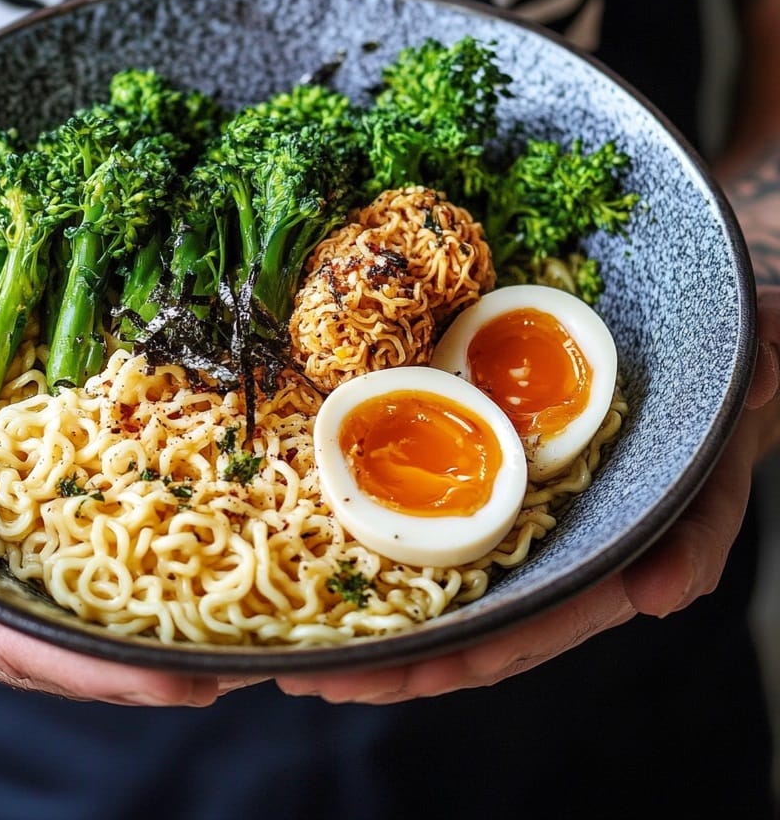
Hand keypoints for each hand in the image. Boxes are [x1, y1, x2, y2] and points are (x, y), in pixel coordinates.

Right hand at [0, 332, 223, 706]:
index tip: (152, 682)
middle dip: (117, 678)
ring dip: (125, 663)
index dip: (67, 665)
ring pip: (51, 647)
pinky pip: (55, 613)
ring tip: (211, 666)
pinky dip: (109, 628)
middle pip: (34, 658)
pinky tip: (170, 623)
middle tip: (208, 681)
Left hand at [275, 288, 779, 704]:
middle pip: (472, 620)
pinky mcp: (498, 471)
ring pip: (450, 578)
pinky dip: (390, 538)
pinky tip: (334, 552)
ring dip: (379, 614)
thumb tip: (661, 596)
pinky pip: (443, 514)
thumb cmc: (724, 401)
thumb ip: (707, 520)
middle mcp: (558, 546)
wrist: (710, 347)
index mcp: (608, 556)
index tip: (390, 682)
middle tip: (314, 677)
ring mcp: (525, 513)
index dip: (463, 659)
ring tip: (302, 642)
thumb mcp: (728, 456)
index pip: (532, 625)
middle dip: (397, 656)